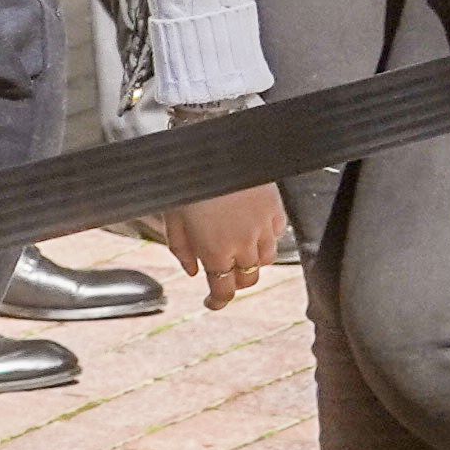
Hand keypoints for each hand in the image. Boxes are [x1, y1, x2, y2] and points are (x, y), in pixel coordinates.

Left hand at [142, 186, 281, 306]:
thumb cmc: (186, 179)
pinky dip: (266, 238)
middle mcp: (244, 244)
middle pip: (247, 279)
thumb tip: (192, 271)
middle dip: (234, 282)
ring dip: (252, 262)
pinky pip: (277, 235)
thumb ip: (182, 249)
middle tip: (223, 275)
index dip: (217, 302)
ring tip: (238, 251)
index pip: (224, 290)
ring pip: (266, 260)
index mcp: (216, 251)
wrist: (213, 146)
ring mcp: (264, 227)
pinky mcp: (276, 209)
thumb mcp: (172, 216)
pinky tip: (253, 229)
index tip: (212, 303)